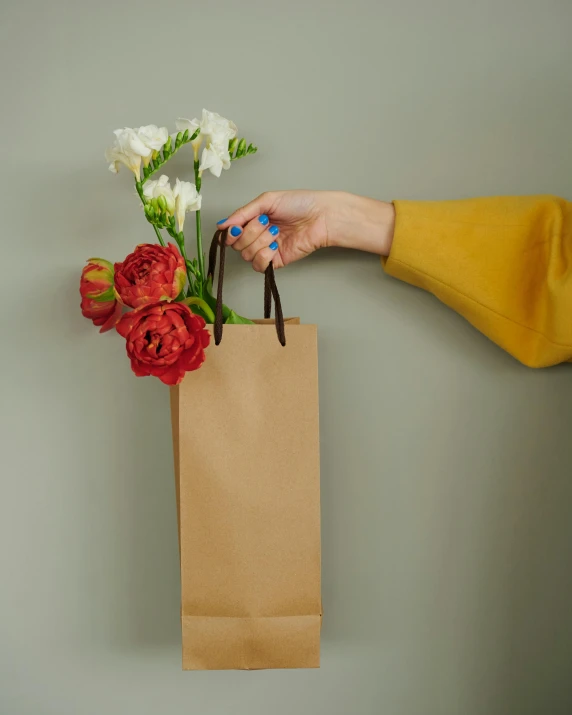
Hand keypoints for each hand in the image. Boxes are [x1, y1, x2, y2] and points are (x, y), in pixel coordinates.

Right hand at [216, 190, 394, 272]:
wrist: (320, 216)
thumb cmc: (299, 204)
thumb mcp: (266, 201)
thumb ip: (242, 213)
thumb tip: (222, 225)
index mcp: (253, 221)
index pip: (231, 233)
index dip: (230, 233)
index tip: (236, 228)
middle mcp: (258, 236)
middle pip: (237, 245)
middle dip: (250, 232)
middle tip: (266, 222)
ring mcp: (266, 250)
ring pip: (247, 255)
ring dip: (260, 241)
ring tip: (277, 231)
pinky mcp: (276, 262)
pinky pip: (259, 265)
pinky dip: (264, 255)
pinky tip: (275, 245)